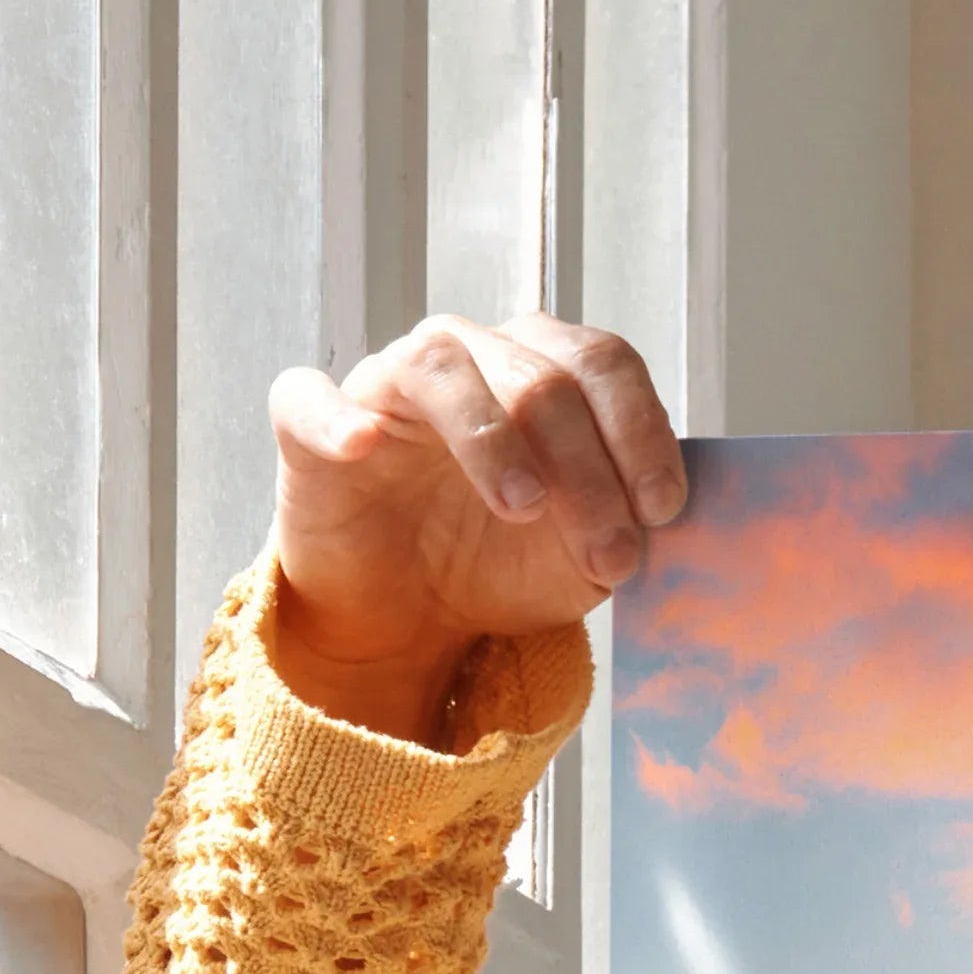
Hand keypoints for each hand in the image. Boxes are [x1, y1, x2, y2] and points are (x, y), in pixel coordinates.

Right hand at [264, 315, 684, 743]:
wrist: (411, 615)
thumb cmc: (500, 563)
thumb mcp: (584, 557)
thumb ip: (625, 524)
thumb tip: (660, 514)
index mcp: (542, 372)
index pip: (602, 363)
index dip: (640, 430)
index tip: (662, 509)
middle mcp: (470, 358)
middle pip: (539, 377)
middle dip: (588, 470)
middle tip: (611, 555)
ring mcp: (388, 384)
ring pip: (442, 367)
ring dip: (493, 438)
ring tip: (524, 508)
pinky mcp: (311, 425)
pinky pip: (309, 397)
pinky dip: (336, 417)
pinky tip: (363, 446)